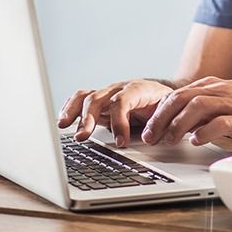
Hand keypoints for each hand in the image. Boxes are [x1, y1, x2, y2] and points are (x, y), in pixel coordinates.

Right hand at [58, 79, 172, 146]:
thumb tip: (151, 137)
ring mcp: (107, 94)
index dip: (119, 122)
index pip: (122, 101)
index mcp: (137, 89)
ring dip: (74, 112)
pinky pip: (80, 99)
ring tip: (63, 126)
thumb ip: (160, 121)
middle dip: (88, 118)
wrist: (162, 94)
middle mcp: (118, 89)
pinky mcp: (99, 102)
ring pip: (86, 97)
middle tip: (82, 137)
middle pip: (98, 98)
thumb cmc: (164, 103)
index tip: (121, 142)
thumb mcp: (168, 110)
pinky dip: (69, 108)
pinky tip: (63, 122)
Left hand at [140, 77, 231, 147]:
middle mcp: (221, 91)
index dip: (159, 112)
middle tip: (150, 137)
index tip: (148, 129)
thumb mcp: (226, 104)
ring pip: (196, 107)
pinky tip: (196, 141)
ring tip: (169, 141)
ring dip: (178, 125)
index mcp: (215, 86)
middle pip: (182, 98)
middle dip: (161, 118)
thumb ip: (204, 110)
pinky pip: (220, 122)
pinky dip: (204, 131)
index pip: (178, 94)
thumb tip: (178, 123)